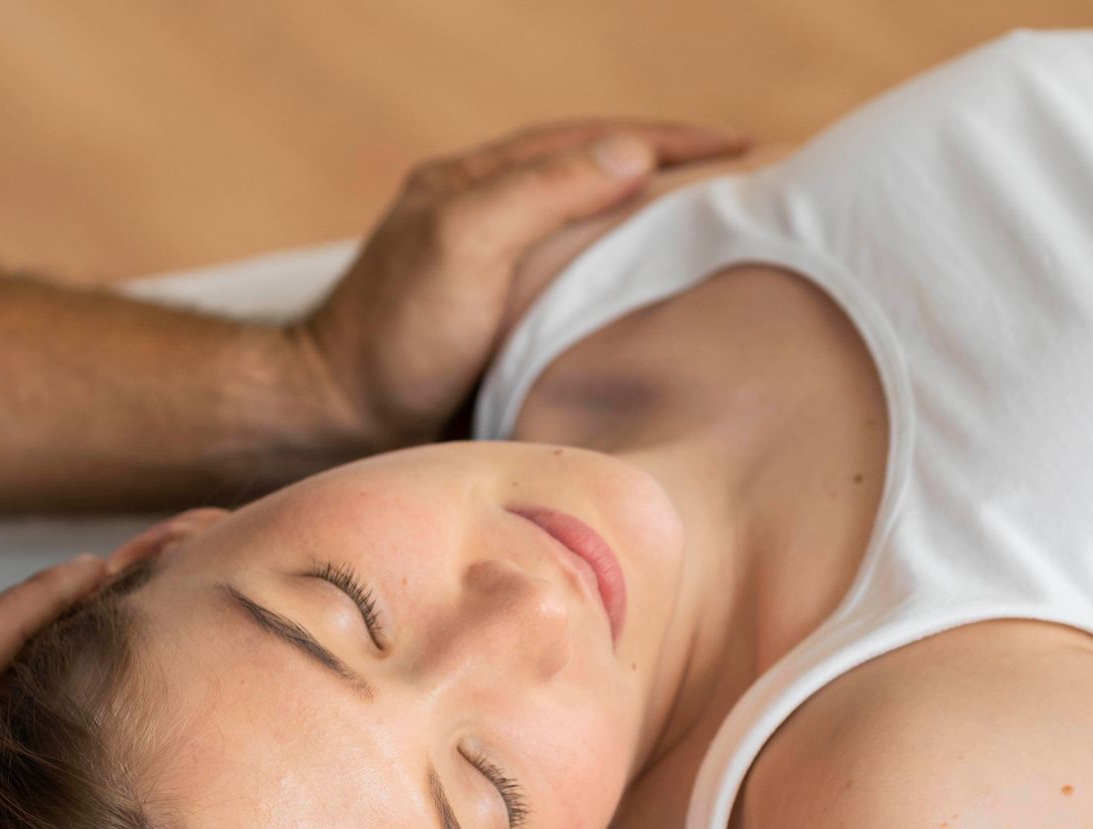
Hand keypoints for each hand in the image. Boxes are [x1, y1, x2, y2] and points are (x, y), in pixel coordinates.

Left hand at [297, 120, 747, 445]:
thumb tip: (633, 153)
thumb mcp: (463, 244)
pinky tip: (666, 315)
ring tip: (731, 245)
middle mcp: (488, 222)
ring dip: (658, 237)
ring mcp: (494, 279)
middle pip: (598, 183)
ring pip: (592, 242)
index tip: (747, 148)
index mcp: (478, 185)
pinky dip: (628, 294)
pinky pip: (577, 298)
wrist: (334, 423)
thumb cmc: (390, 338)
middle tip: (758, 190)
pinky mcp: (497, 336)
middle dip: (677, 179)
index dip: (674, 140)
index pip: (594, 142)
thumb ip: (540, 192)